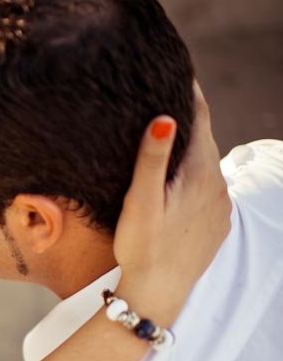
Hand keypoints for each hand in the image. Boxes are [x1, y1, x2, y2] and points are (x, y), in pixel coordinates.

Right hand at [113, 82, 231, 323]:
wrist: (158, 293)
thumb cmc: (142, 247)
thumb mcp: (141, 202)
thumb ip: (152, 158)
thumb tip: (166, 118)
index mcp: (199, 172)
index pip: (200, 117)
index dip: (188, 90)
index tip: (175, 67)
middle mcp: (217, 185)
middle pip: (203, 139)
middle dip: (187, 117)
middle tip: (163, 94)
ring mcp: (220, 206)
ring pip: (205, 165)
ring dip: (189, 150)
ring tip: (166, 135)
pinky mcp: (216, 223)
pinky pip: (207, 189)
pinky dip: (193, 177)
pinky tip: (175, 183)